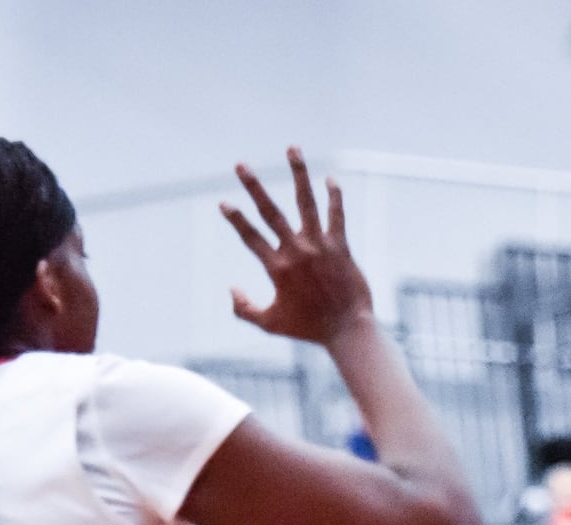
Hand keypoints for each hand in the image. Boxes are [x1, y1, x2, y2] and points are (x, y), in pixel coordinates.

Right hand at [222, 147, 374, 345]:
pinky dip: (334, 196)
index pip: (250, 237)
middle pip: (270, 212)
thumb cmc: (307, 330)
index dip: (234, 218)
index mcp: (277, 268)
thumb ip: (244, 309)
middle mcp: (296, 252)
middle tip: (240, 165)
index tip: (223, 202)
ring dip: (298, 173)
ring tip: (292, 148)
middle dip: (253, 187)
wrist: (347, 330)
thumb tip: (230, 289)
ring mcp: (320, 246)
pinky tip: (330, 179)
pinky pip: (336, 214)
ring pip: (306, 202)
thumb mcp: (270, 324)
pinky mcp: (341, 246)